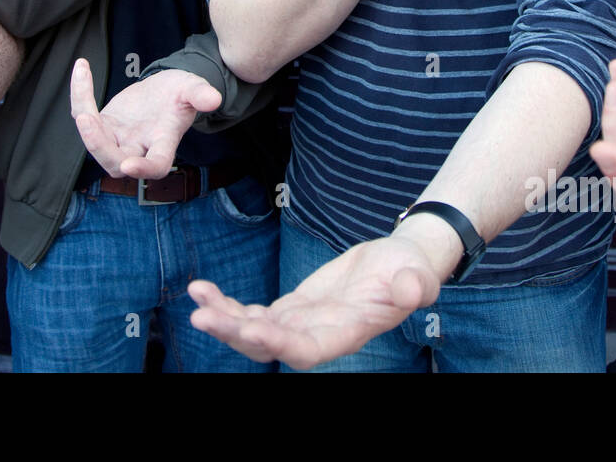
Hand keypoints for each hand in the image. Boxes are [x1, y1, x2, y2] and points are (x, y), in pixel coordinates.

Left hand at [69, 58, 221, 178]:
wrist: (165, 91)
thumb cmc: (182, 94)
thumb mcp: (192, 88)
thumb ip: (201, 94)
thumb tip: (213, 98)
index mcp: (163, 143)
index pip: (156, 165)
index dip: (143, 169)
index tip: (129, 165)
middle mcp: (138, 148)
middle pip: (113, 162)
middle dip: (98, 145)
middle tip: (87, 119)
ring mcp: (117, 139)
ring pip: (93, 141)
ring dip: (83, 114)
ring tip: (83, 78)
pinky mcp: (103, 126)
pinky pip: (84, 115)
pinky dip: (80, 93)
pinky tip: (82, 66)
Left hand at [189, 226, 442, 368]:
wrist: (399, 265)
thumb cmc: (411, 270)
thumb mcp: (418, 274)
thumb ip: (416, 286)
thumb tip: (412, 290)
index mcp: (346, 333)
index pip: (306, 350)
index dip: (278, 343)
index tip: (251, 327)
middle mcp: (318, 336)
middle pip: (269, 345)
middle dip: (235, 333)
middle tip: (202, 316)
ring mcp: (300, 324)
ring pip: (253, 330)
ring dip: (224, 317)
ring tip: (197, 297)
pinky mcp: (291, 309)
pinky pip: (252, 311)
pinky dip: (227, 303)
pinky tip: (201, 288)